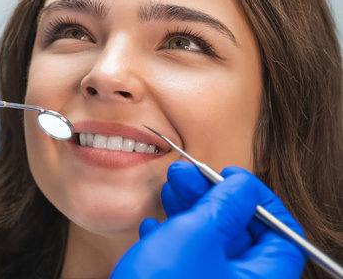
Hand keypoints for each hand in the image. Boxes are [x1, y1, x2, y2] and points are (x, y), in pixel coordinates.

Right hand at [110, 161, 305, 278]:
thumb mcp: (198, 233)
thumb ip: (227, 204)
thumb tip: (243, 184)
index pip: (282, 236)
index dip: (260, 200)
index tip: (233, 178)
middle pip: (241, 236)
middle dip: (213, 198)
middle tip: (189, 174)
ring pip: (209, 245)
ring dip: (189, 211)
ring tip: (169, 187)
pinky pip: (187, 262)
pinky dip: (172, 239)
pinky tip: (153, 225)